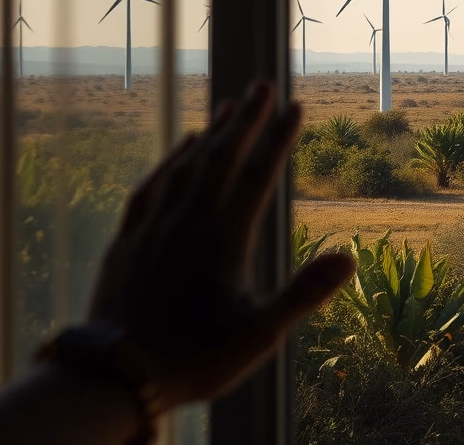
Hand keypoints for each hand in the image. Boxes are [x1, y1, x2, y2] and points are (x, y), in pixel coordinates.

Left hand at [86, 80, 353, 411]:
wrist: (115, 376)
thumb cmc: (194, 359)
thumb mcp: (260, 334)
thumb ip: (304, 293)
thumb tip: (348, 259)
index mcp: (223, 238)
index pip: (257, 175)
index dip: (279, 138)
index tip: (296, 106)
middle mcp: (188, 222)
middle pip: (220, 157)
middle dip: (245, 119)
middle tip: (263, 85)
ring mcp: (154, 228)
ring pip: (185, 166)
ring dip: (209, 133)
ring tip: (228, 106)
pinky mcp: (127, 241)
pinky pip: (152, 187)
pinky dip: (170, 161)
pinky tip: (180, 148)